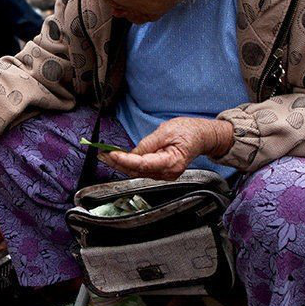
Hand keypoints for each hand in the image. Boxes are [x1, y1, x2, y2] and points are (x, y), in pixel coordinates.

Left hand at [99, 118, 233, 180]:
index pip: (143, 164)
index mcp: (171, 163)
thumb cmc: (188, 131)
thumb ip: (148, 144)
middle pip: (138, 171)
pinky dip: (130, 164)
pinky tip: (120, 159)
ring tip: (107, 156)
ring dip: (122, 165)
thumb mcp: (166, 131)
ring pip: (138, 172)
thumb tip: (133, 152)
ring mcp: (165, 174)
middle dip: (119, 163)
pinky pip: (142, 170)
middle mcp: (168, 173)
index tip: (112, 154)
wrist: (201, 136)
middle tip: (103, 155)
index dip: (126, 160)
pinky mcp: (161, 172)